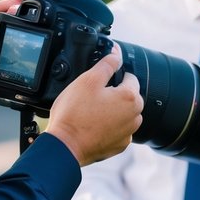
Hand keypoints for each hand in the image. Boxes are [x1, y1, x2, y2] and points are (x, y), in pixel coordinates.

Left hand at [0, 0, 24, 121]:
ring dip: (22, 33)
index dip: (6, 3)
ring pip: (12, 37)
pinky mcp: (1, 66)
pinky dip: (23, 52)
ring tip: (35, 30)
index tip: (22, 2)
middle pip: (5, 20)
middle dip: (18, 15)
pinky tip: (30, 50)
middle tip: (33, 15)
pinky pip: (15, 56)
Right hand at [47, 44, 142, 166]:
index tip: (99, 82)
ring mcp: (127, 133)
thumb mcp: (88, 80)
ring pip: (124, 114)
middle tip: (91, 97)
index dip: (114, 76)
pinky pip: (118, 130)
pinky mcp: (119, 145)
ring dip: (112, 111)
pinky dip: (108, 127)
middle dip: (114, 94)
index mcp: (130, 98)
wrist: (64, 146)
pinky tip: (92, 125)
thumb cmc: (74, 114)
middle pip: (129, 96)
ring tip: (91, 112)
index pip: (130, 77)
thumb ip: (106, 64)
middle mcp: (134, 117)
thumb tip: (116, 53)